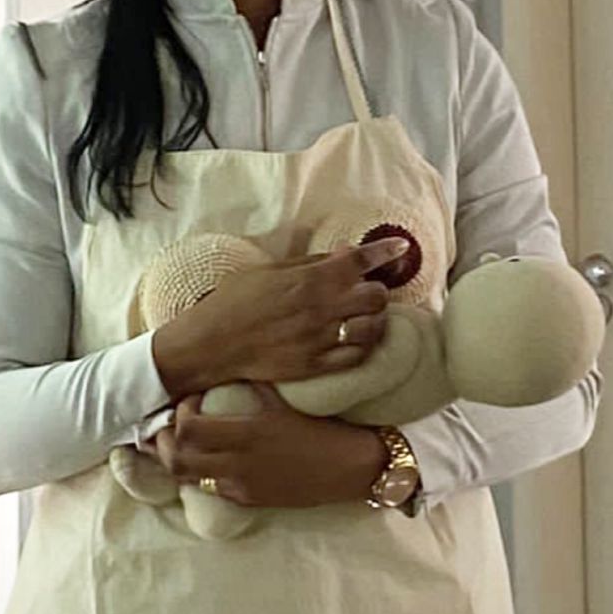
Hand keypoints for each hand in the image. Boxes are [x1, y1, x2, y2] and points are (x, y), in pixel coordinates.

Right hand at [151, 235, 410, 399]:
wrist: (212, 344)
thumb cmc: (235, 300)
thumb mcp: (270, 269)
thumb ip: (311, 262)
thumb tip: (346, 253)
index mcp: (310, 279)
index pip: (360, 260)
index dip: (386, 251)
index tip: (401, 247)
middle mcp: (321, 308)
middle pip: (376, 296)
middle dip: (377, 290)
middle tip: (365, 291)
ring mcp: (321, 339)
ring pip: (373, 327)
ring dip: (374, 319)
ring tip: (364, 317)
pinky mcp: (317, 366)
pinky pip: (357, 356)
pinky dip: (364, 345)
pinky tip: (356, 339)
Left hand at [152, 384, 386, 508]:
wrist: (353, 468)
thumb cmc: (325, 429)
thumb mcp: (286, 402)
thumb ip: (254, 389)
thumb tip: (231, 370)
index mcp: (248, 432)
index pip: (187, 427)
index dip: (179, 412)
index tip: (189, 399)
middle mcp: (238, 462)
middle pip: (175, 457)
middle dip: (163, 440)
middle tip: (169, 425)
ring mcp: (242, 485)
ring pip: (187, 478)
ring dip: (176, 459)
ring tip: (179, 444)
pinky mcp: (249, 499)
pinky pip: (211, 488)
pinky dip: (201, 473)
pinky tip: (209, 461)